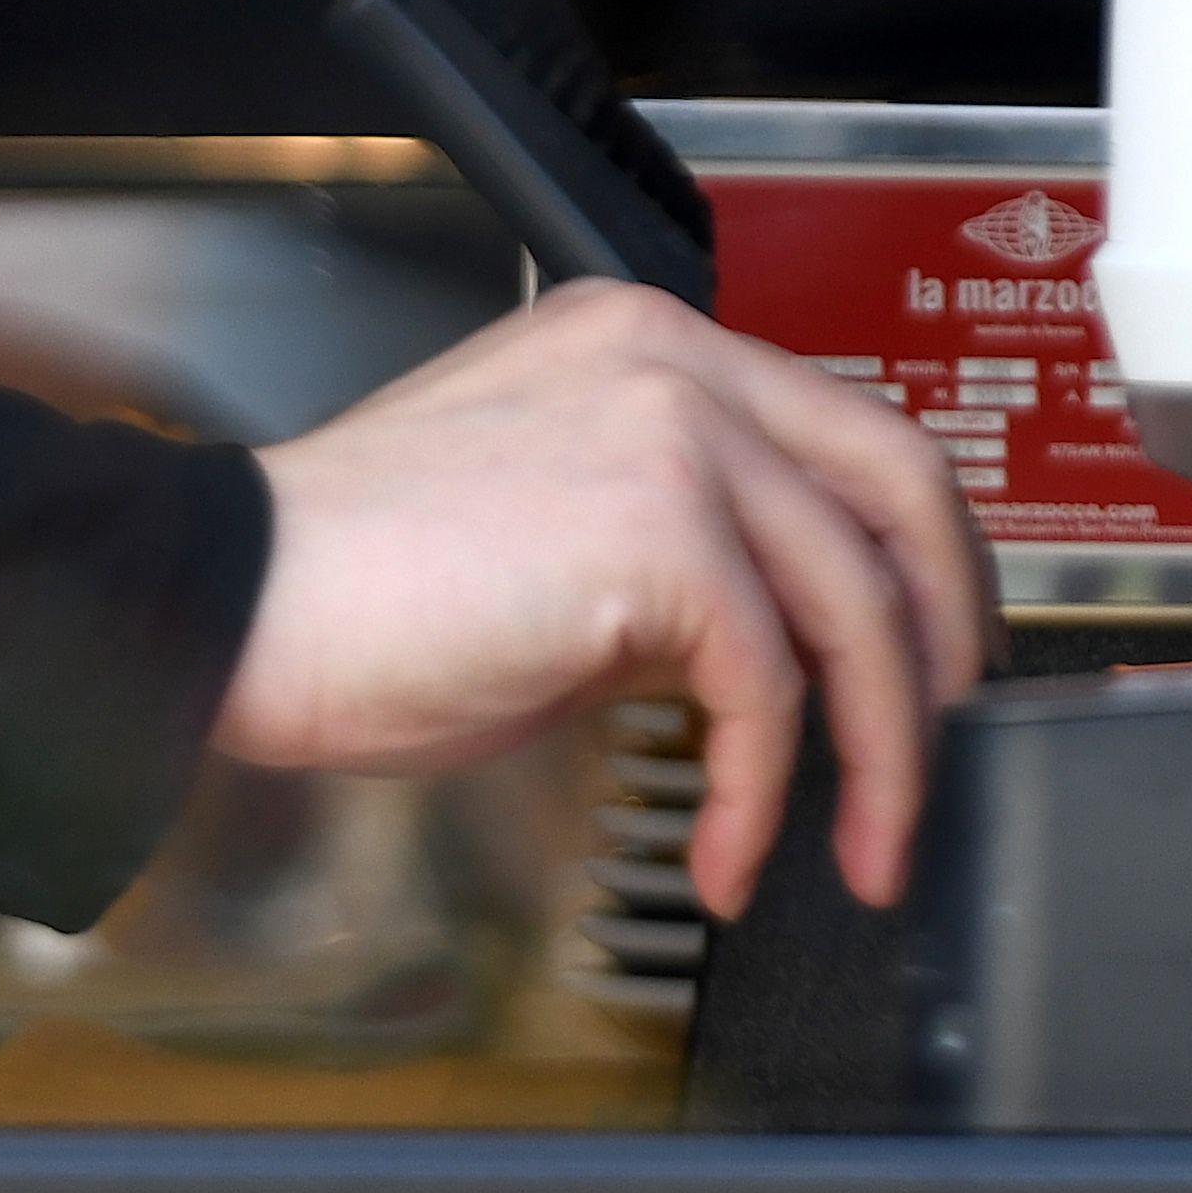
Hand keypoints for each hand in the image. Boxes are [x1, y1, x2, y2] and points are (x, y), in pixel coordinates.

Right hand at [216, 282, 991, 915]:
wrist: (245, 604)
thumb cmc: (361, 587)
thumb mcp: (554, 538)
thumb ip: (672, 554)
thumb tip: (764, 648)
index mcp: (648, 341)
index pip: (843, 431)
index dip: (911, 555)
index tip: (926, 653)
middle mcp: (676, 359)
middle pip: (895, 485)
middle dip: (946, 634)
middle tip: (946, 747)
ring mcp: (674, 430)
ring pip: (852, 596)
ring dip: (880, 748)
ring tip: (861, 846)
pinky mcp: (658, 528)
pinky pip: (768, 682)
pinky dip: (767, 791)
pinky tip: (731, 850)